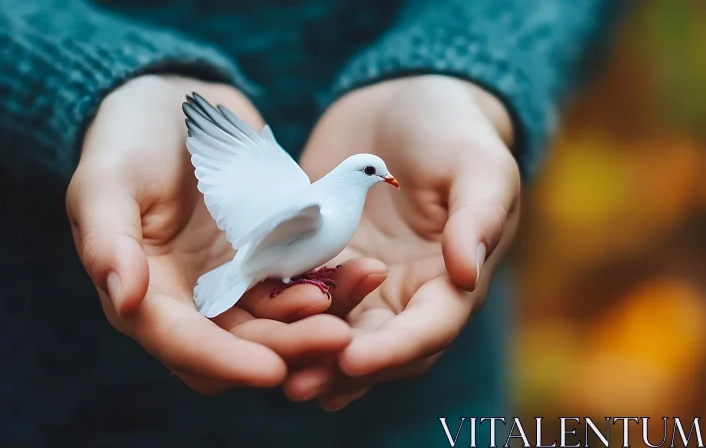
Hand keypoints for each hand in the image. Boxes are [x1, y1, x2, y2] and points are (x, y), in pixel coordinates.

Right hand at [66, 75, 378, 394]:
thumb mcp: (105, 182)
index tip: (273, 371)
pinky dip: (329, 283)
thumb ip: (108, 241)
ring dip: (318, 319)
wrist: (172, 108)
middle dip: (288, 347)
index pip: (182, 344)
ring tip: (358, 293)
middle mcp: (192, 302)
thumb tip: (126, 300)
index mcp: (146, 296)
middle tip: (339, 337)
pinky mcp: (267, 258)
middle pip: (241, 344)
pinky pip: (300, 282)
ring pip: (279, 321)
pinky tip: (360, 270)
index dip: (225, 361)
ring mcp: (233, 281)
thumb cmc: (126, 140)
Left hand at [288, 75, 520, 408]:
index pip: (430, 328)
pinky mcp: (326, 262)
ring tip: (273, 370)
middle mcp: (407, 292)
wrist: (403, 104)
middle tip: (299, 385)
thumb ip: (478, 216)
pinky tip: (254, 330)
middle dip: (341, 369)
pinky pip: (305, 296)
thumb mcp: (478, 165)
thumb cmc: (453, 130)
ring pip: (339, 331)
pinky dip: (286, 317)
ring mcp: (364, 281)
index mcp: (451, 279)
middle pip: (379, 346)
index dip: (394, 349)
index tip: (354, 358)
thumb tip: (466, 275)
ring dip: (309, 355)